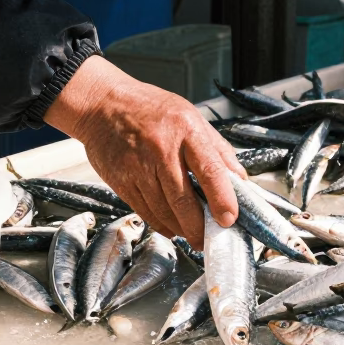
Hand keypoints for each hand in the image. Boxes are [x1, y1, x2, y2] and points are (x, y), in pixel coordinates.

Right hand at [44, 56, 243, 247]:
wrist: (103, 105)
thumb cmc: (152, 110)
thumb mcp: (192, 117)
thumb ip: (218, 149)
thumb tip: (239, 180)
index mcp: (186, 131)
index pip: (210, 170)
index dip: (222, 198)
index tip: (229, 219)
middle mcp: (161, 149)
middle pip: (184, 200)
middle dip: (198, 227)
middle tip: (208, 239)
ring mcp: (138, 166)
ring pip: (163, 210)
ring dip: (181, 229)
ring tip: (191, 234)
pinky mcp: (121, 180)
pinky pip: (145, 211)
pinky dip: (161, 224)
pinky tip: (171, 227)